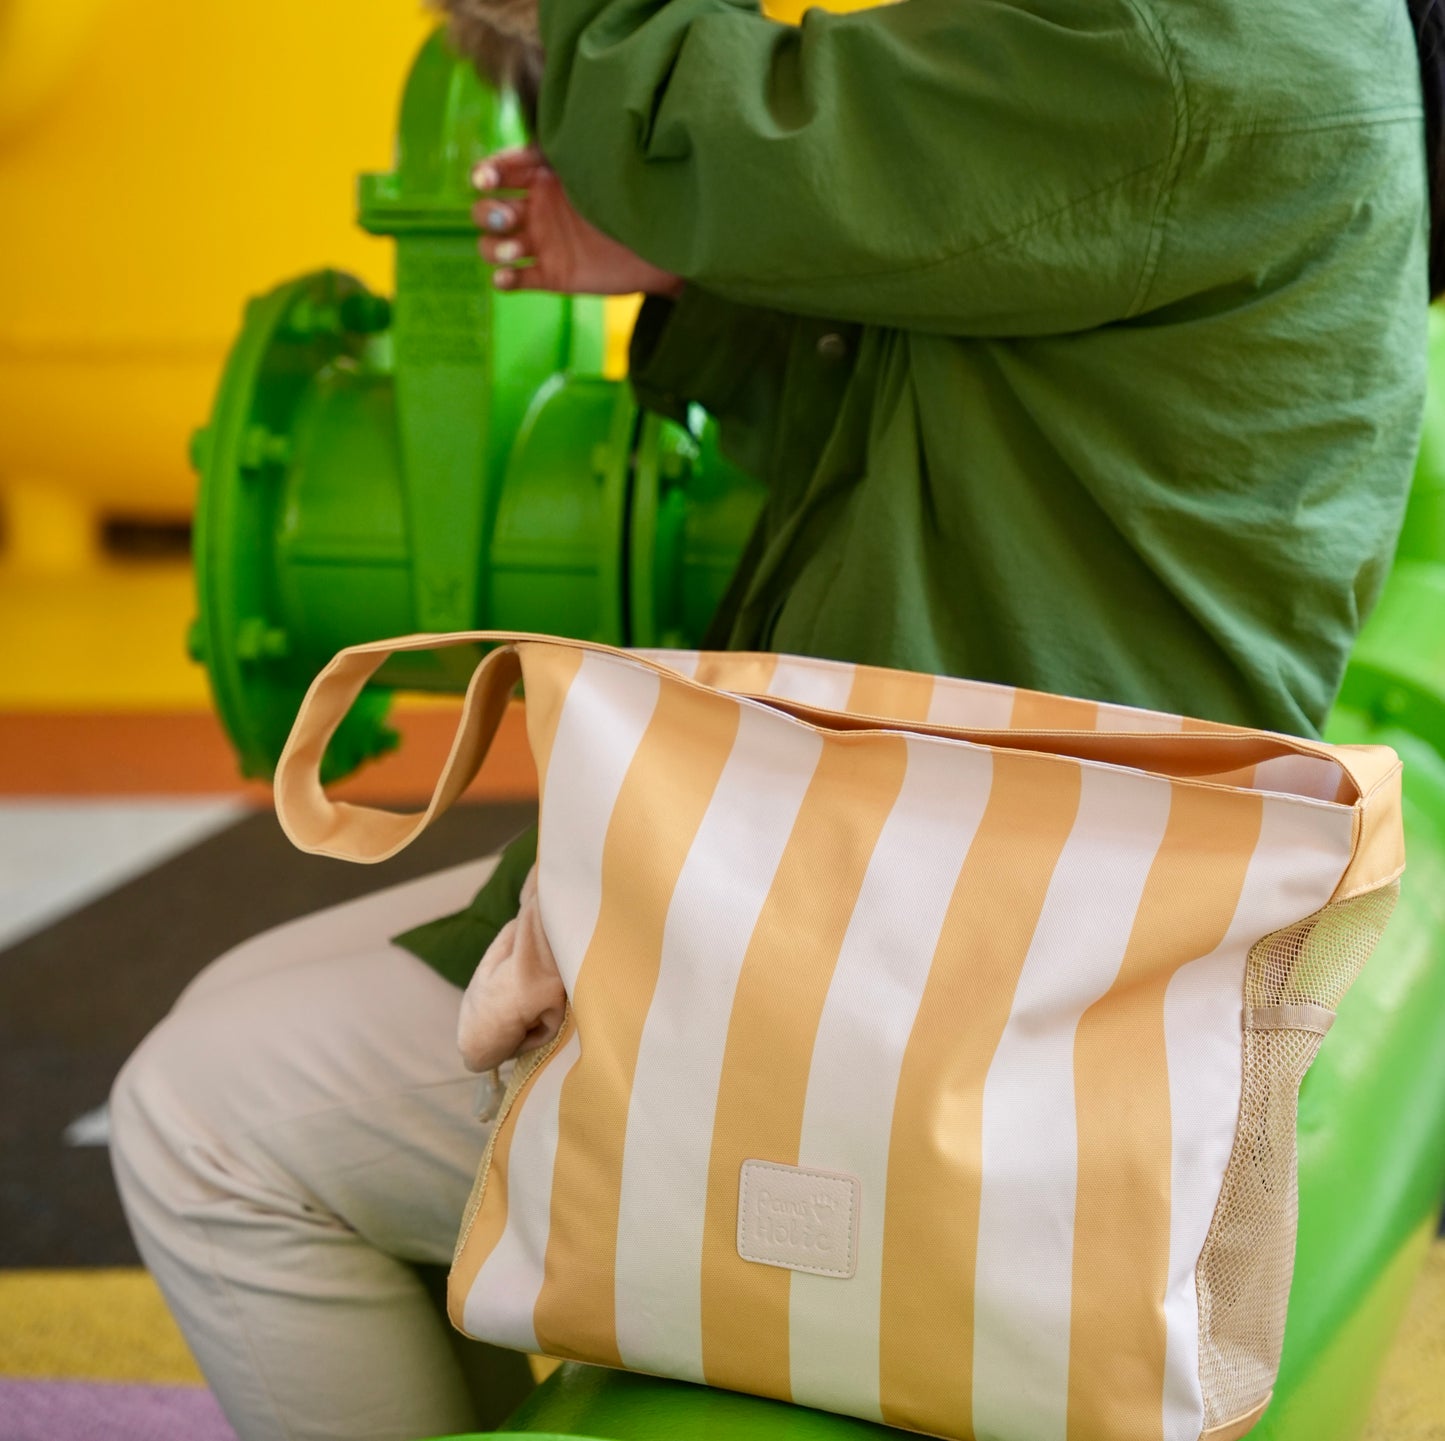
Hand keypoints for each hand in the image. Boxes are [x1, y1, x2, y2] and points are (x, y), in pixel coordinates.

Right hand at [473, 146, 683, 298]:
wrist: (663, 242)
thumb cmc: (633, 193)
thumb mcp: (597, 163)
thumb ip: (566, 145)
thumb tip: (541, 106)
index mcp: (542, 176)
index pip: (498, 172)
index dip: (485, 174)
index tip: (486, 178)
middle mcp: (536, 209)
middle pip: (487, 210)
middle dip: (487, 213)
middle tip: (507, 218)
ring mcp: (542, 243)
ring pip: (493, 246)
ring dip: (494, 247)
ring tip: (515, 250)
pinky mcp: (552, 275)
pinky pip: (514, 280)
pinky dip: (504, 280)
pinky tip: (507, 278)